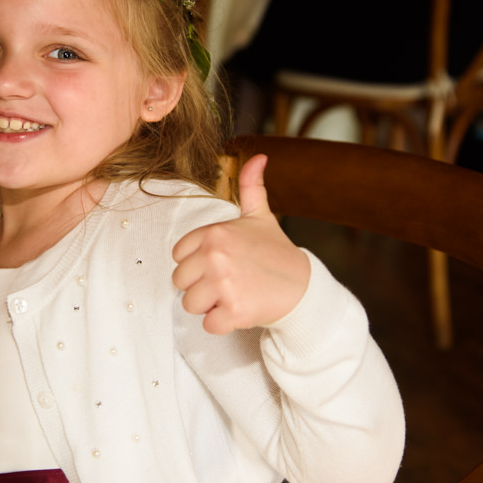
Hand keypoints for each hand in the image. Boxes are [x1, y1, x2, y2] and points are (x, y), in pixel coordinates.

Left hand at [172, 154, 311, 334]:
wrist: (304, 287)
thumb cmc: (277, 253)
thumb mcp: (260, 216)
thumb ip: (251, 187)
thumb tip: (258, 157)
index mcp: (214, 233)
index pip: (178, 255)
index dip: (196, 263)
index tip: (219, 264)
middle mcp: (215, 256)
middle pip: (180, 282)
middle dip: (200, 287)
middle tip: (227, 283)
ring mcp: (224, 285)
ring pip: (190, 305)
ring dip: (209, 306)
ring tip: (233, 296)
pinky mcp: (233, 311)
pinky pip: (208, 325)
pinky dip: (221, 324)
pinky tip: (239, 311)